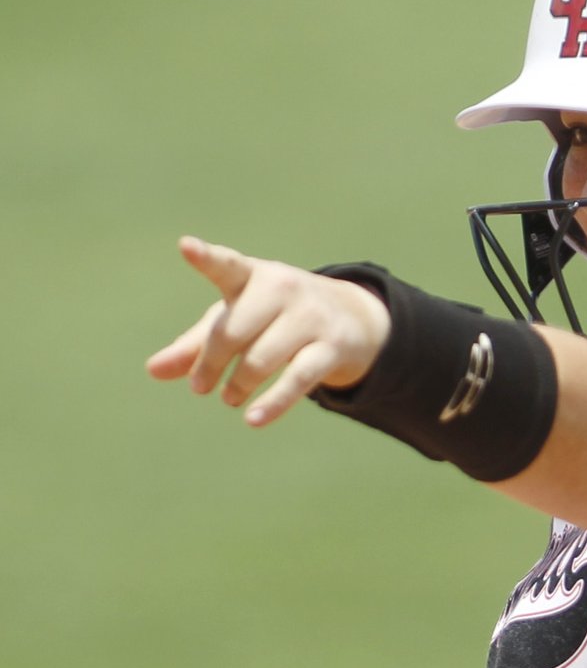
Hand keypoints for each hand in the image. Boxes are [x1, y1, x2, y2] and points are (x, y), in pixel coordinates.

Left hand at [146, 236, 390, 426]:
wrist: (352, 319)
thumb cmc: (277, 317)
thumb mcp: (237, 321)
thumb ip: (195, 345)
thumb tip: (153, 370)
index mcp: (253, 276)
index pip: (227, 266)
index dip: (206, 258)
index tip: (186, 246)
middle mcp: (283, 289)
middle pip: (234, 331)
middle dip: (211, 363)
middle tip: (199, 387)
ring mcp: (310, 317)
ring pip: (261, 360)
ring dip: (238, 385)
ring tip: (229, 398)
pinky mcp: (331, 347)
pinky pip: (298, 379)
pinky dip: (273, 403)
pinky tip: (253, 420)